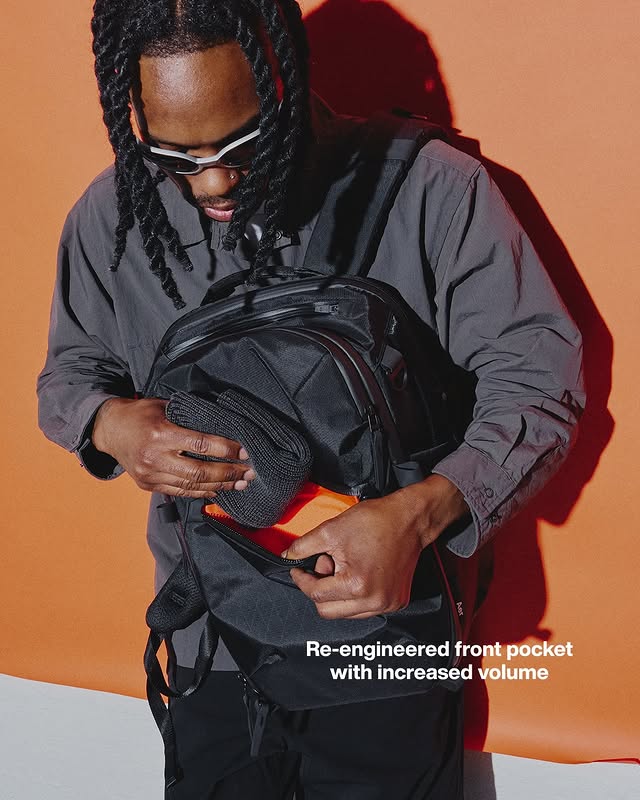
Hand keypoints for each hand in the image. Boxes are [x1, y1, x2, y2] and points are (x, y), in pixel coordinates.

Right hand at [91, 397, 254, 496]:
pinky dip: (201, 492)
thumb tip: (225, 425)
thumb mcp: (165, 406)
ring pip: (191, 486)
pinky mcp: (148, 485)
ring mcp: (150, 474)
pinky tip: (218, 490)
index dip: (225, 449)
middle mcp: (155, 457)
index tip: (244, 451)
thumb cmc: (141, 413)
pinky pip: (180, 492)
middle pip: (199, 472)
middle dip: (228, 473)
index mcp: (161, 433)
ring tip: (239, 483)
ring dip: (219, 486)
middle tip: (248, 472)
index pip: (200, 444)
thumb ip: (191, 417)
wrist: (109, 429)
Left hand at [283, 475, 468, 619]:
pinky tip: (359, 573)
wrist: (410, 519)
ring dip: (337, 594)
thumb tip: (287, 558)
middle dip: (320, 588)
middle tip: (327, 564)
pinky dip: (355, 596)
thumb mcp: (331, 530)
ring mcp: (387, 605)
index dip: (302, 579)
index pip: (315, 594)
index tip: (299, 569)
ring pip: (345, 613)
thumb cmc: (375, 521)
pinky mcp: (396, 602)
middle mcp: (374, 602)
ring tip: (344, 567)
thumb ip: (303, 547)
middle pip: (327, 611)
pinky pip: (364, 609)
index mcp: (356, 586)